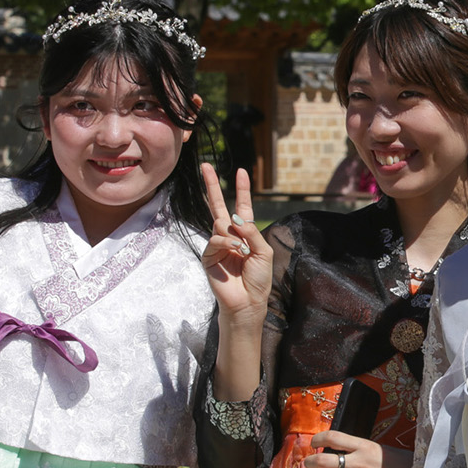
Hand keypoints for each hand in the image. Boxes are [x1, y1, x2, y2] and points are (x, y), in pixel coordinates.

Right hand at [199, 164, 271, 318]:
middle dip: (212, 186)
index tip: (241, 171)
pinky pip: (215, 240)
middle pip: (218, 206)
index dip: (242, 190)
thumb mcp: (263, 252)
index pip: (242, 207)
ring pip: (220, 224)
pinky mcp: (208, 256)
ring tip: (243, 253)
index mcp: (245, 234)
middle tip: (205, 166)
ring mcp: (217, 245)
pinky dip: (227, 245)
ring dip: (235, 237)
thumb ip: (252, 232)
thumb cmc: (258, 279)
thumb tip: (235, 218)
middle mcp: (229, 236)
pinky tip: (235, 253)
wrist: (248, 301)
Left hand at [293, 432, 412, 467]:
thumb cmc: (399, 462)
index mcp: (363, 447)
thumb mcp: (378, 448)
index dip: (318, 438)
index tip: (313, 442)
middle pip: (326, 462)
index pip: (334, 437)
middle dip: (310, 463)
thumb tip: (337, 451)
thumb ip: (358, 450)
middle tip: (304, 465)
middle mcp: (360, 464)